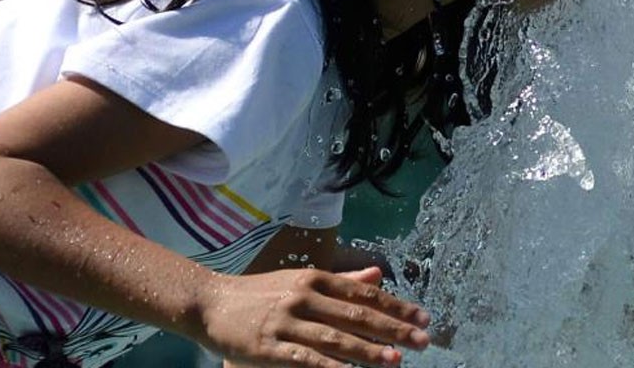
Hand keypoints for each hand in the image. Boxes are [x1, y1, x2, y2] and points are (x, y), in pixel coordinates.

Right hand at [199, 266, 430, 367]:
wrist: (210, 303)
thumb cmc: (260, 294)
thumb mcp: (300, 280)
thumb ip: (340, 281)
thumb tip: (378, 275)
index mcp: (313, 278)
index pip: (363, 293)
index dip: (396, 306)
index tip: (423, 318)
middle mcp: (304, 297)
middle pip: (356, 315)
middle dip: (393, 328)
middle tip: (423, 340)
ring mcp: (287, 322)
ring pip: (335, 338)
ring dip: (368, 350)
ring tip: (396, 360)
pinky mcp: (271, 347)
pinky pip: (306, 360)